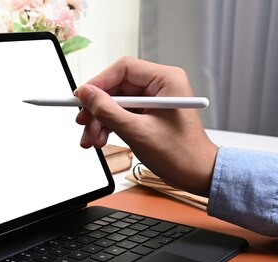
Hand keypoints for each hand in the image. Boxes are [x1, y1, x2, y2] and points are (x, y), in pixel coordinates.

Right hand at [75, 56, 217, 196]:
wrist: (196, 175)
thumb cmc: (181, 154)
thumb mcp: (137, 132)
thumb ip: (108, 111)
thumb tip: (86, 94)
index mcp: (166, 80)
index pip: (123, 69)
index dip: (98, 83)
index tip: (81, 98)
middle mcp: (160, 86)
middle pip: (116, 87)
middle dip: (97, 109)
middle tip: (83, 124)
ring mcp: (154, 100)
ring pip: (116, 103)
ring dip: (100, 121)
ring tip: (92, 140)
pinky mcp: (149, 114)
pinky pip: (122, 114)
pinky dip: (109, 126)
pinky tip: (100, 139)